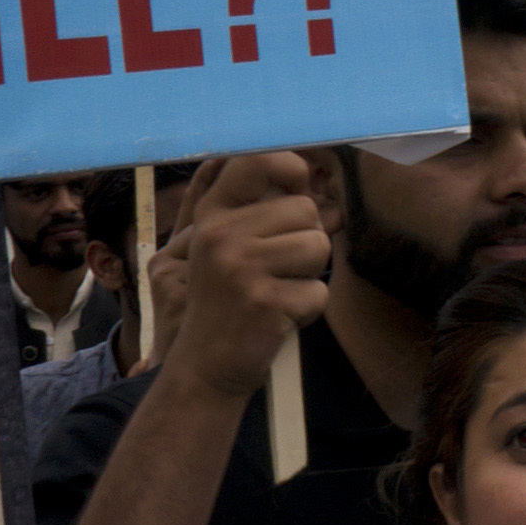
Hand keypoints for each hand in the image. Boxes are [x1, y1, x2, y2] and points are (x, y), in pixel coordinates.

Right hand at [173, 151, 331, 396]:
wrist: (206, 365)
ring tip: (278, 291)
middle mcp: (222, 236)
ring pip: (319, 246)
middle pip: (305, 210)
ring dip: (309, 275)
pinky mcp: (264, 302)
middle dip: (305, 242)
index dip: (290, 168)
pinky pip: (320, 291)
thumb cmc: (228, 301)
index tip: (296, 188)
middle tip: (276, 271)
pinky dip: (309, 309)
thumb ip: (260, 210)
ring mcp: (242, 268)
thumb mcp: (226, 248)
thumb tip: (315, 177)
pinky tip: (280, 317)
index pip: (255, 159)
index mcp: (212, 217)